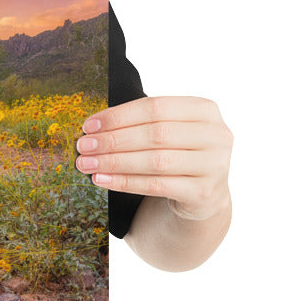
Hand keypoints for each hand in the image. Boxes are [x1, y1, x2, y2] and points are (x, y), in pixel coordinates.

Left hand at [75, 96, 232, 220]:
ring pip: (155, 161)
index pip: (156, 107)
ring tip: (86, 164)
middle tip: (83, 146)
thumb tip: (91, 129)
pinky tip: (101, 180)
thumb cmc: (176, 154)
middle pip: (155, 134)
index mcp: (205, 110)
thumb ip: (139, 124)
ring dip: (114, 162)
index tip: (88, 125)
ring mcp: (215, 165)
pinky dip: (125, 182)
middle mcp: (216, 135)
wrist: (202, 194)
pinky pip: (157, 185)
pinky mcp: (205, 192)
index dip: (119, 116)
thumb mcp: (167, 132)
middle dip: (113, 140)